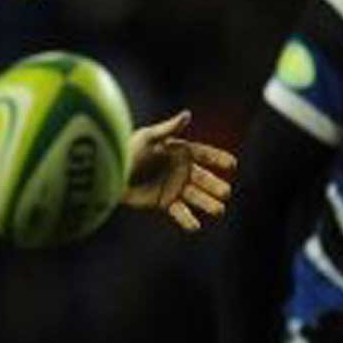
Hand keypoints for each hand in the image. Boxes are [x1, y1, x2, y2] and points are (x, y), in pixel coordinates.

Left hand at [122, 111, 235, 231]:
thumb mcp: (147, 137)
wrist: (111, 173)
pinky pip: (180, 212)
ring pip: (196, 197)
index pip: (205, 154)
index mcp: (180, 152)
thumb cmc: (128, 151)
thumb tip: (187, 114)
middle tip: (225, 193)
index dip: (218, 159)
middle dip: (215, 186)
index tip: (232, 165)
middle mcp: (181, 170)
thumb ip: (168, 129)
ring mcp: (174, 187)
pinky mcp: (164, 202)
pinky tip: (196, 227)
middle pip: (204, 178)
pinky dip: (187, 220)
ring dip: (208, 204)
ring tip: (219, 210)